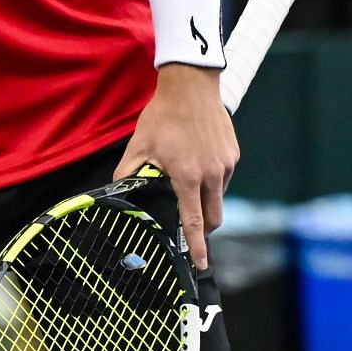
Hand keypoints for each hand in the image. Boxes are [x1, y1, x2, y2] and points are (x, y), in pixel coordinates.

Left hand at [114, 65, 236, 269]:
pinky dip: (212, 181)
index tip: (200, 264)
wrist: (190, 86)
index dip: (197, 245)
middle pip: (213, 217)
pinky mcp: (233, 154)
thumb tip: (118, 191)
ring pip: (219, 197)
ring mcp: (226, 164)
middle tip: (191, 230)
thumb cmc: (162, 116)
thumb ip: (128, 172)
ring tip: (187, 182)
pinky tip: (198, 164)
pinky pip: (224, 178)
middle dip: (204, 230)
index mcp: (187, 176)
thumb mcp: (139, 146)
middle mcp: (212, 174)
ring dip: (206, 201)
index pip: (194, 221)